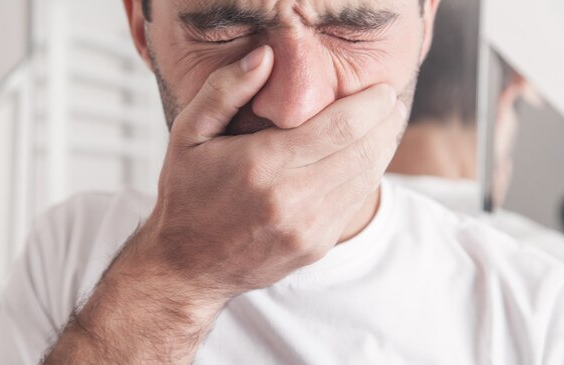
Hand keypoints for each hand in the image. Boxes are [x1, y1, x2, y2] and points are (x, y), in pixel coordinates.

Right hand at [43, 45, 405, 363]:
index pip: (342, 126)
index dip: (371, 104)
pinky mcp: (315, 246)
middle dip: (386, 121)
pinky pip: (355, 203)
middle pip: (364, 150)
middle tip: (389, 102)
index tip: (381, 89)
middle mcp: (291, 199)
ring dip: (383, 148)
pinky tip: (364, 158)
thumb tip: (265, 54)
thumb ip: (225, 90)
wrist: (187, 265)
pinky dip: (367, 176)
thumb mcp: (188, 134)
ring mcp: (307, 229)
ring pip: (367, 178)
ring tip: (386, 125)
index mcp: (262, 165)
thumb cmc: (186, 195)